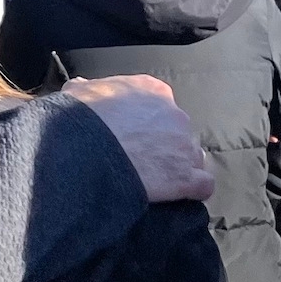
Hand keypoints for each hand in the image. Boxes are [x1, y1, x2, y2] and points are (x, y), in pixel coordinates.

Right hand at [66, 75, 213, 203]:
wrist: (84, 151)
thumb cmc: (79, 119)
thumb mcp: (78, 93)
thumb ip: (89, 89)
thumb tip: (83, 86)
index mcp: (151, 90)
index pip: (158, 103)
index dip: (146, 120)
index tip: (132, 132)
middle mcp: (175, 115)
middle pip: (177, 131)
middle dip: (162, 144)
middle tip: (138, 157)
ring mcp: (185, 147)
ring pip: (191, 157)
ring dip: (177, 166)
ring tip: (154, 179)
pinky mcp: (189, 177)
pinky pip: (202, 185)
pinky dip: (192, 190)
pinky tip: (176, 195)